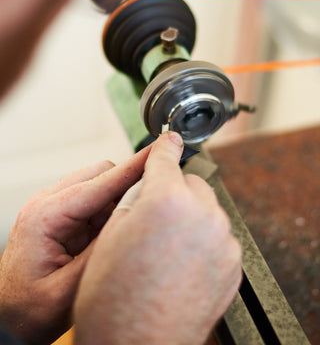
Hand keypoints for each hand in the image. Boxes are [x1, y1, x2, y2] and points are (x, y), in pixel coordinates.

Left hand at [0, 145, 150, 344]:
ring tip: (133, 224)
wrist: (7, 319)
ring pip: (99, 185)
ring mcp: (52, 208)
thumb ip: (102, 250)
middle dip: (129, 182)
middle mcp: (46, 203)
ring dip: (119, 199)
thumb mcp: (68, 289)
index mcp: (44, 216)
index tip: (159, 151)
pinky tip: (115, 233)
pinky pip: (93, 202)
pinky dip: (109, 212)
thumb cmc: (27, 310)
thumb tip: (134, 219)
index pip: (100, 182)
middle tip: (154, 199)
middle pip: (100, 173)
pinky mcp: (60, 217)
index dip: (134, 167)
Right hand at [74, 132, 241, 344]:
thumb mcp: (111, 234)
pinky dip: (203, 241)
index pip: (167, 158)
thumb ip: (136, 197)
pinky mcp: (232, 264)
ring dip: (190, 217)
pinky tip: (182, 262)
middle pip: (191, 183)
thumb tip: (149, 185)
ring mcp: (222, 241)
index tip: (170, 140)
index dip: (164, 147)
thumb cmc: (116, 299)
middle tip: (155, 217)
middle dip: (174, 191)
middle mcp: (201, 215)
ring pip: (207, 210)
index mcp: (167, 201)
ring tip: (167, 247)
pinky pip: (218, 237)